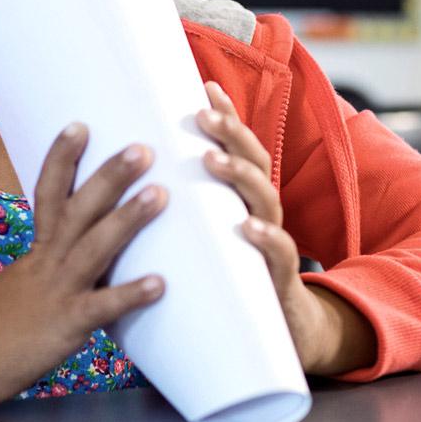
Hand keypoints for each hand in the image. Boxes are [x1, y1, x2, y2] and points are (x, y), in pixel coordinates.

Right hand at [0, 123, 166, 407]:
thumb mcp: (18, 286)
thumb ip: (48, 270)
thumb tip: (79, 257)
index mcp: (35, 251)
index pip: (47, 193)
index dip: (62, 159)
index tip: (80, 126)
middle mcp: (46, 262)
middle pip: (78, 209)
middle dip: (110, 176)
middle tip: (142, 149)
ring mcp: (56, 292)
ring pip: (94, 247)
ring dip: (127, 219)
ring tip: (160, 194)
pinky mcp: (64, 326)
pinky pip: (101, 307)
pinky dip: (129, 295)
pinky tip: (159, 284)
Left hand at [198, 82, 375, 375]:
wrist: (280, 336)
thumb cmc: (230, 278)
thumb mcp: (207, 238)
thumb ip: (187, 211)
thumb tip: (140, 178)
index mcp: (242, 198)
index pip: (238, 147)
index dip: (226, 115)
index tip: (203, 85)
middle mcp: (261, 210)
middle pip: (252, 159)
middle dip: (230, 132)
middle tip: (202, 114)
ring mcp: (274, 240)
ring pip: (264, 196)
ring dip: (239, 174)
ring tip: (213, 159)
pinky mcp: (279, 277)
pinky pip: (277, 252)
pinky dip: (264, 236)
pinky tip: (246, 226)